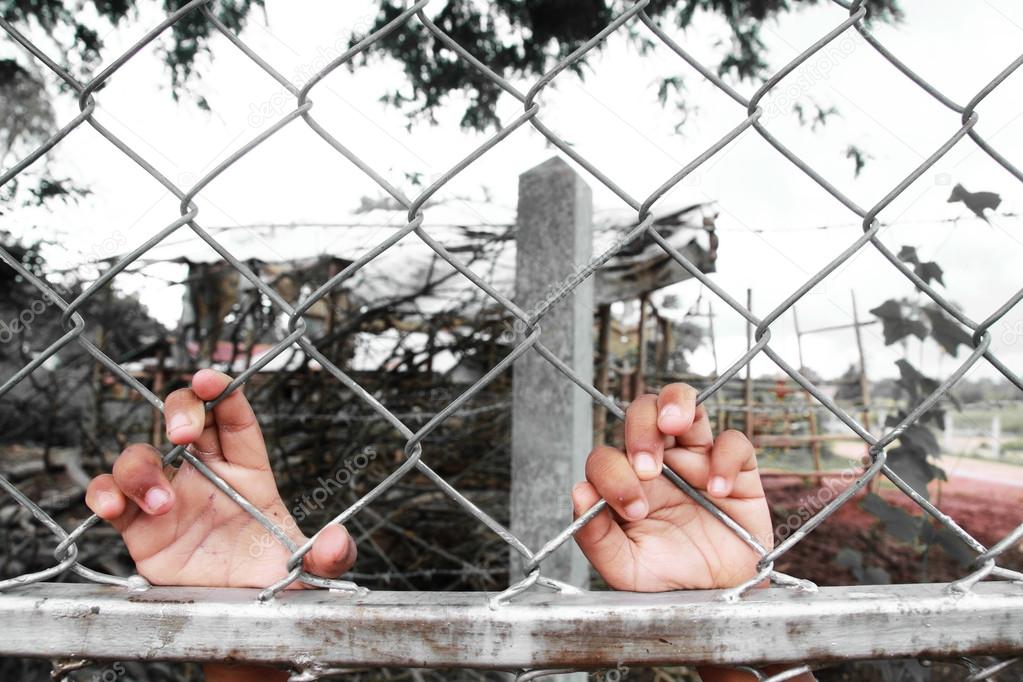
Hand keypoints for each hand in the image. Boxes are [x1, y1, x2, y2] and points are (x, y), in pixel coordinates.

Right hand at [85, 369, 355, 588]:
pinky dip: (102, 493)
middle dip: (180, 411)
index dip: (223, 393)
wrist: (240, 619)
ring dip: (141, 468)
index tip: (211, 380)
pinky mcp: (139, 527)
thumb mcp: (309, 568)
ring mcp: (169, 498)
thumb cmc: (272, 579)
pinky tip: (111, 507)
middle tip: (183, 434)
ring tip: (162, 503)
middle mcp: (205, 476)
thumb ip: (331, 556)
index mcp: (249, 473)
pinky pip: (110, 496)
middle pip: (185, 417)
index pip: (236, 419)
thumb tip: (339, 543)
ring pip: (140, 455)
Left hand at [572, 383, 771, 591]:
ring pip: (685, 405)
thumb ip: (595, 536)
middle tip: (648, 469)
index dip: (613, 473)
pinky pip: (734, 442)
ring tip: (673, 424)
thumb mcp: (623, 568)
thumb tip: (579, 491)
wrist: (717, 603)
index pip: (607, 455)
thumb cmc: (667, 580)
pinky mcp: (737, 472)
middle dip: (640, 428)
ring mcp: (697, 461)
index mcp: (626, 482)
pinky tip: (717, 490)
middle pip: (642, 412)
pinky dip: (725, 457)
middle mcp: (660, 463)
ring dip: (675, 404)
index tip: (632, 508)